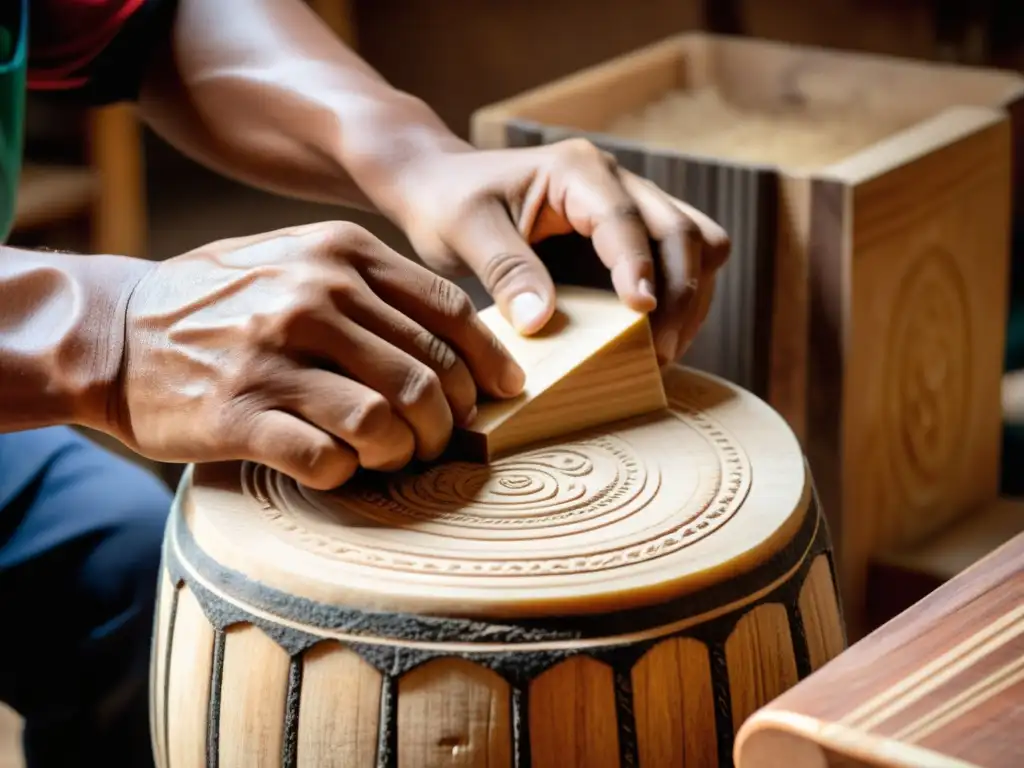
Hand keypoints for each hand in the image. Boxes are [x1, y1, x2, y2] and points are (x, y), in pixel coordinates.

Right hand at [110, 222, 524, 488]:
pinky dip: (348, 473)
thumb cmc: (223, 302)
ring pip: (387, 420)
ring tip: (392, 457)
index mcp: (340, 254)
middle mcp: (313, 297)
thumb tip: (464, 333)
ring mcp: (273, 355)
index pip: (450, 312)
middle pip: (428, 374)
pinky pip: (327, 458)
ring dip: (403, 452)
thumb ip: (374, 285)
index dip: (489, 363)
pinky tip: (339, 467)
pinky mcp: (239, 414)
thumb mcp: (298, 260)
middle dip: (450, 422)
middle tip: (440, 441)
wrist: (112, 332)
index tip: (500, 395)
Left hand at [388, 138, 730, 362]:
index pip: (626, 218)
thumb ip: (504, 271)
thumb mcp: (464, 231)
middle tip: (659, 353)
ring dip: (690, 300)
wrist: (442, 187)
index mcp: (577, 170)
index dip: (640, 267)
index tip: (642, 314)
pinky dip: (678, 303)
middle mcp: (616, 182)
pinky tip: (653, 341)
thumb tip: (542, 322)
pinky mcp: (630, 241)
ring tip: (661, 354)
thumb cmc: (448, 201)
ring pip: (698, 246)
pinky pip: (680, 266)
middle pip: (684, 231)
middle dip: (680, 294)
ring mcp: (631, 209)